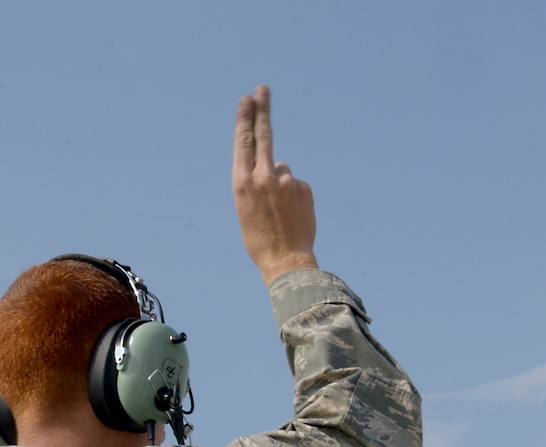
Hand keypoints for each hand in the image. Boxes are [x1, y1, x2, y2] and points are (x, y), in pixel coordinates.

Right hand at [233, 85, 317, 283]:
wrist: (285, 260)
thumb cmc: (260, 238)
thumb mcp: (246, 207)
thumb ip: (257, 181)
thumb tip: (278, 164)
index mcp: (242, 181)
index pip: (244, 141)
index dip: (245, 118)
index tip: (247, 99)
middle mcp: (262, 176)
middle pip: (264, 135)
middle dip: (263, 109)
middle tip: (263, 88)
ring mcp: (285, 181)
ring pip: (283, 171)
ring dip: (282, 186)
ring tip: (280, 212)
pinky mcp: (303, 188)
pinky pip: (297, 186)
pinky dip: (296, 197)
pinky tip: (293, 215)